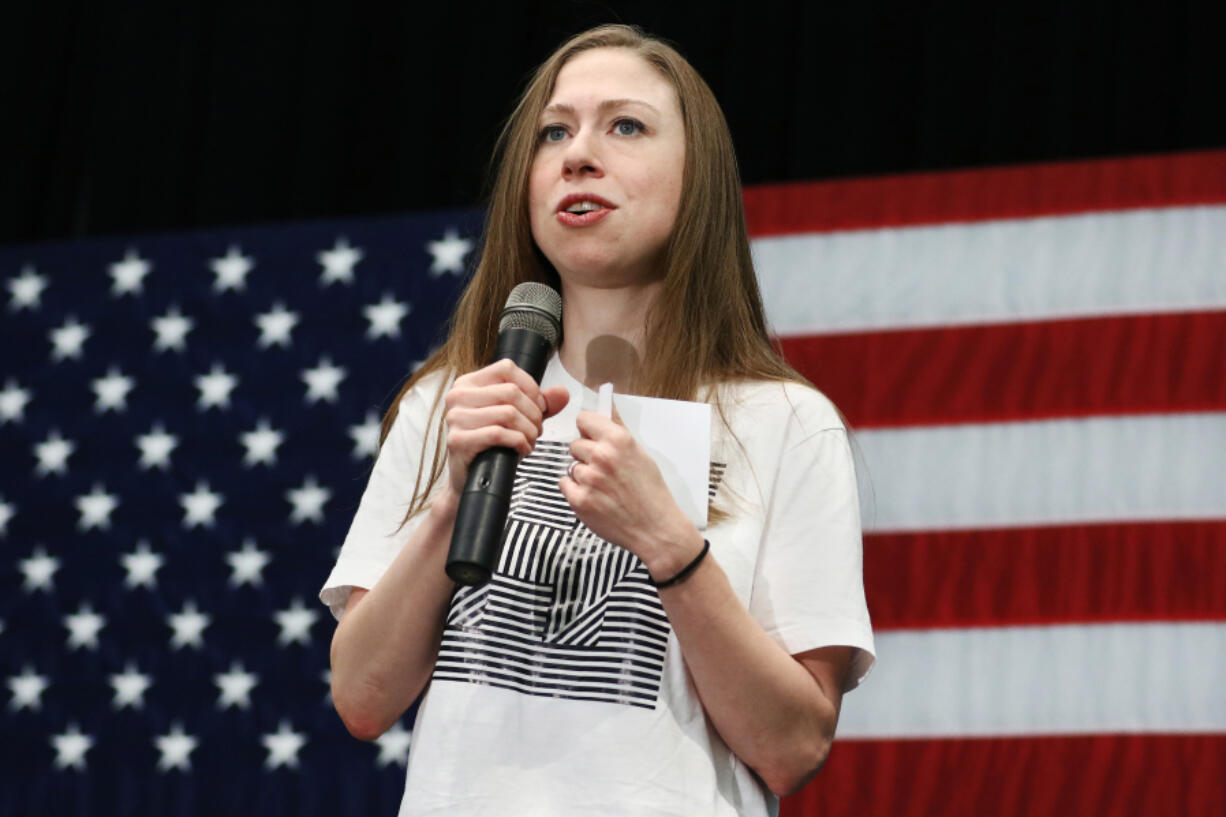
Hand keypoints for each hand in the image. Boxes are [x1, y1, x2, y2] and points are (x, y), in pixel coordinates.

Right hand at [443, 359, 569, 496]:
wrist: (469, 477)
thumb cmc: (490, 444)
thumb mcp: (516, 418)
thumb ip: (539, 403)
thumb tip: (562, 393)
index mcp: (468, 383)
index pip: (507, 368)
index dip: (531, 387)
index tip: (538, 406)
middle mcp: (457, 396)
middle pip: (511, 392)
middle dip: (534, 414)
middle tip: (537, 429)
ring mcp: (455, 418)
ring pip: (508, 413)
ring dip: (529, 430)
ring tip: (530, 440)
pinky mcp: (457, 440)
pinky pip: (498, 434)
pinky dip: (518, 442)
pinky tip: (522, 449)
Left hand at [560, 405, 701, 574]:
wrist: (654, 528)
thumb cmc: (650, 492)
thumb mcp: (640, 453)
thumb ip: (618, 429)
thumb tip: (607, 406)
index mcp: (619, 440)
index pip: (584, 419)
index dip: (588, 429)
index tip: (592, 436)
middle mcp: (602, 456)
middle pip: (575, 444)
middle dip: (586, 455)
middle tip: (604, 469)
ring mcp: (589, 479)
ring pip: (571, 465)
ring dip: (582, 474)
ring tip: (603, 486)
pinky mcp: (579, 499)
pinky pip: (565, 483)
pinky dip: (575, 490)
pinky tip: (595, 496)